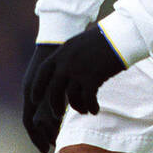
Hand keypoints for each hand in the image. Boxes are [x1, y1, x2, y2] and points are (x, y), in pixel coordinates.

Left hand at [28, 26, 126, 150]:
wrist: (119, 36)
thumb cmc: (103, 40)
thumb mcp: (79, 45)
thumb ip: (69, 57)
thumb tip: (65, 73)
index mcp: (62, 52)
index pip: (43, 72)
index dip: (37, 88)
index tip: (34, 100)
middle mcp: (66, 63)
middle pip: (54, 90)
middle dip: (54, 105)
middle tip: (56, 115)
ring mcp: (78, 71)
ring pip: (72, 97)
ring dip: (77, 107)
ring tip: (84, 111)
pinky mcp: (92, 78)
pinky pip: (88, 99)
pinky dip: (91, 107)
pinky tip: (95, 110)